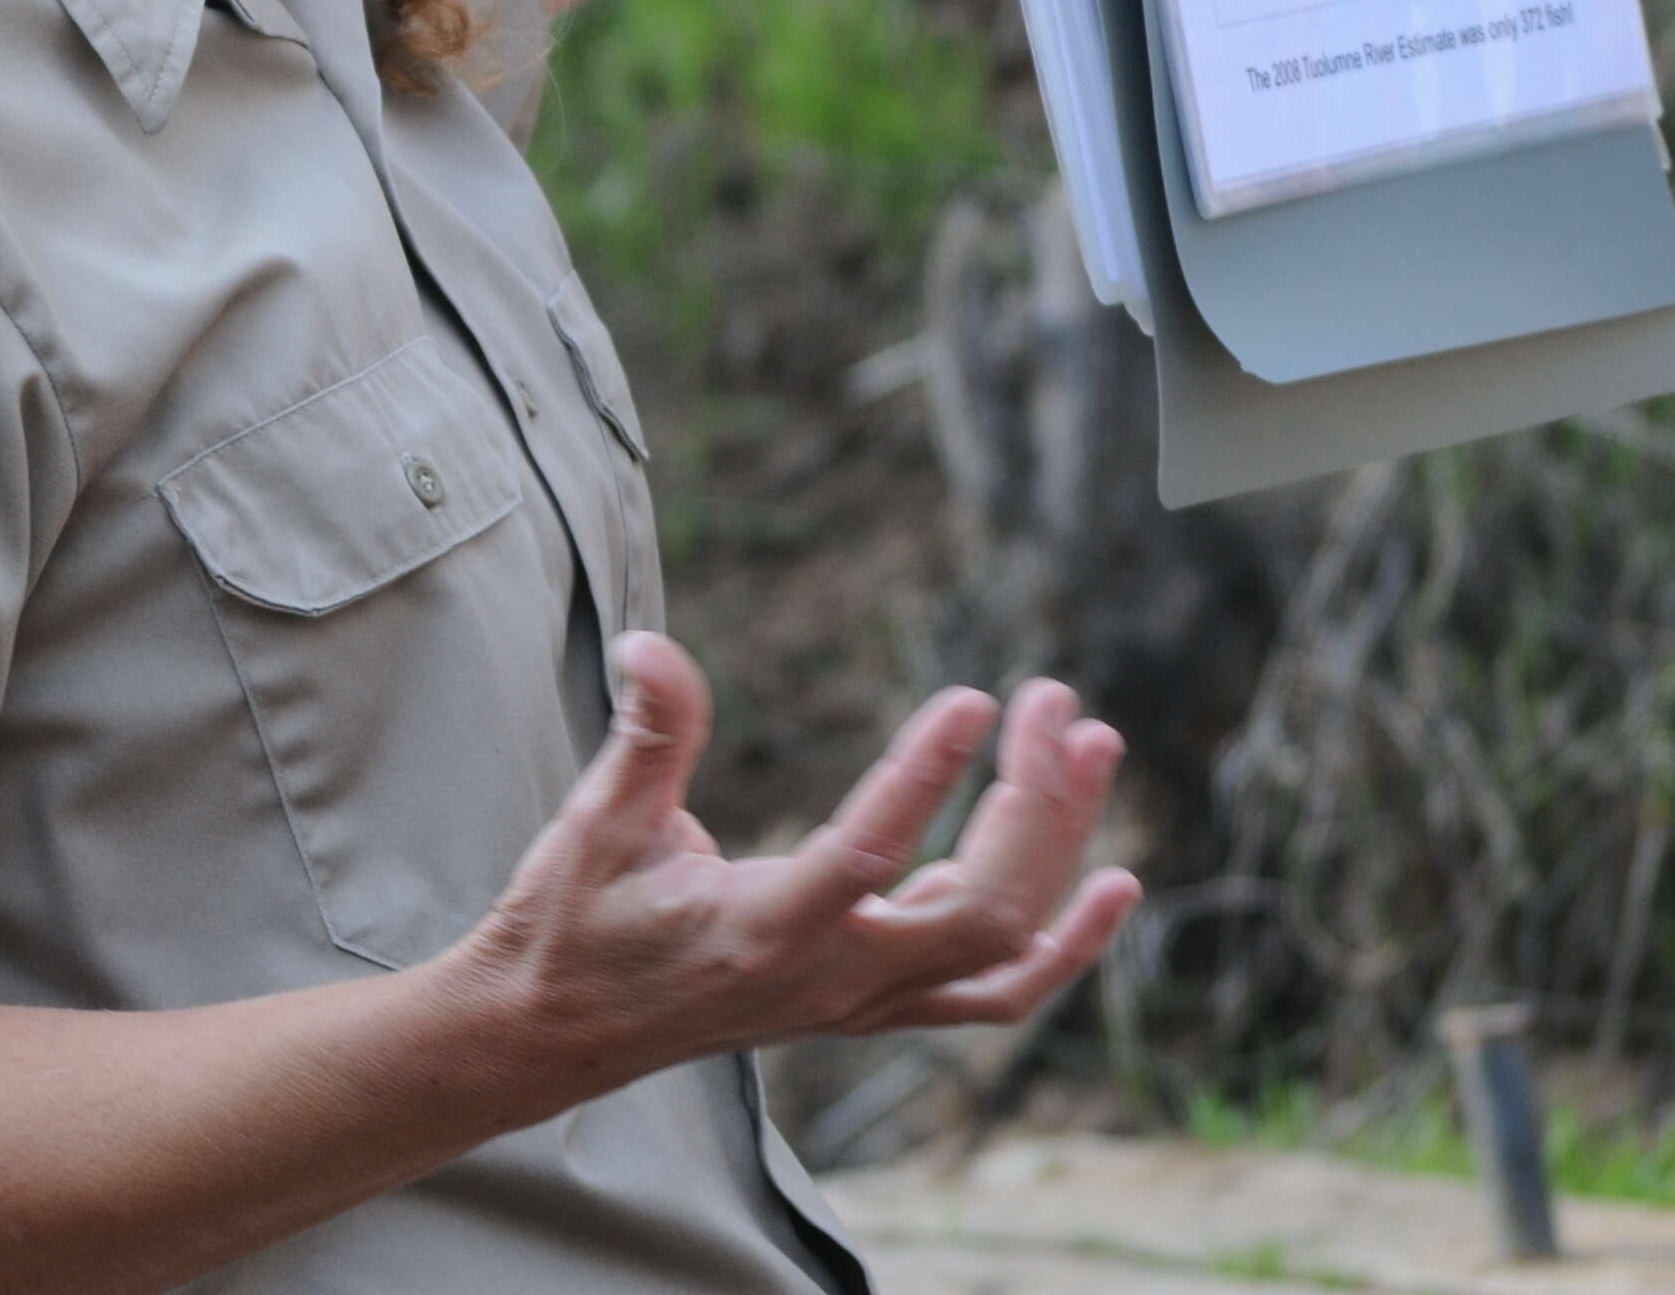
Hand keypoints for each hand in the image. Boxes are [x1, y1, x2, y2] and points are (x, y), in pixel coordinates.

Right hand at [446, 635, 1140, 1098]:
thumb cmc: (573, 920)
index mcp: (761, 929)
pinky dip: (1068, 945)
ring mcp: (863, 1001)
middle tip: (1053, 700)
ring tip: (1092, 744)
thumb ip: (647, 735)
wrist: (559, 1033)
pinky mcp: (876, 1005)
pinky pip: (998, 990)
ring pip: (1004, 945)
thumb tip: (649, 641)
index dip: (925, 777)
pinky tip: (1114, 881)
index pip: (866, 856)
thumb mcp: (595, 822)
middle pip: (980, 910)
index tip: (978, 699)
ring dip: (1063, 848)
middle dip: (1036, 804)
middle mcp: (830, 979)